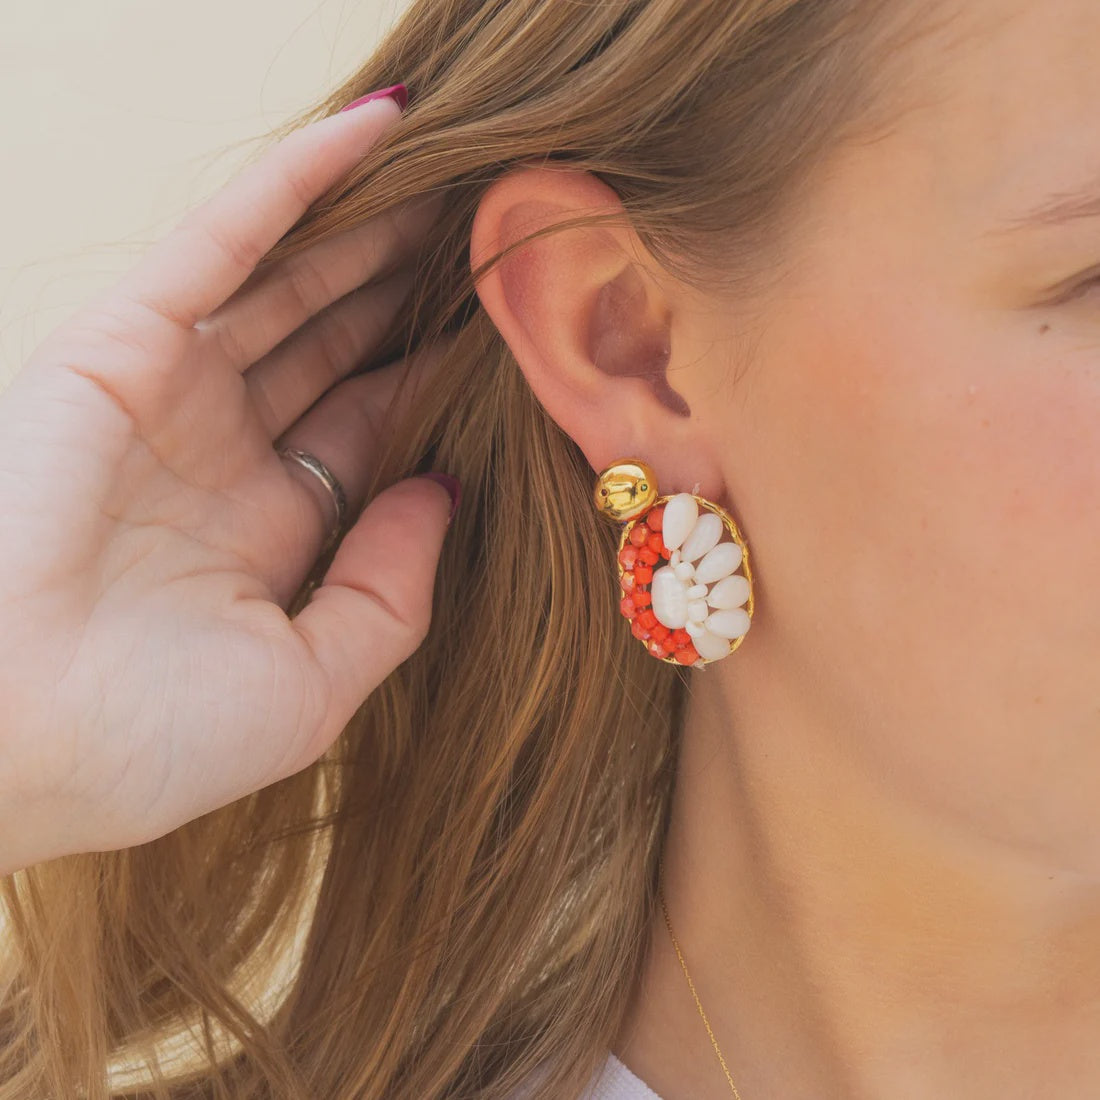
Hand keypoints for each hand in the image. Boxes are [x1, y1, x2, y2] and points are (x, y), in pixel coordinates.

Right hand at [0, 94, 455, 872]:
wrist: (9, 749)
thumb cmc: (148, 743)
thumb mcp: (309, 684)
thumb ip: (388, 590)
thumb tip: (445, 489)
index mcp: (262, 534)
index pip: (368, 430)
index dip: (438, 378)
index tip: (510, 335)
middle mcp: (218, 456)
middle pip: (336, 347)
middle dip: (413, 294)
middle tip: (497, 237)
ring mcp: (168, 395)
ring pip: (292, 283)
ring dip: (377, 228)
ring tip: (465, 178)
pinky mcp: (117, 346)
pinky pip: (223, 242)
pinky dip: (297, 181)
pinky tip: (382, 132)